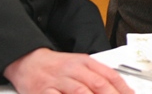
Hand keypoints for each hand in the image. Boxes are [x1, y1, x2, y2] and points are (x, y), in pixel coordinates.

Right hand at [4, 48, 132, 93]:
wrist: (28, 61)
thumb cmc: (57, 66)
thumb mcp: (80, 65)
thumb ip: (97, 76)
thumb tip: (119, 90)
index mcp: (85, 62)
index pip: (109, 75)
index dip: (122, 89)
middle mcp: (74, 70)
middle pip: (98, 84)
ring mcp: (59, 81)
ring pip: (80, 92)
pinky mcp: (44, 91)